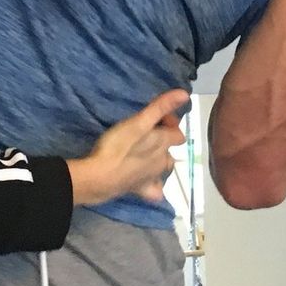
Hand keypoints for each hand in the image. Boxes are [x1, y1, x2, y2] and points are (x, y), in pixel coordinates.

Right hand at [69, 89, 189, 205]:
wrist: (100, 176)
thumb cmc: (118, 145)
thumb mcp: (138, 121)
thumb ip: (161, 107)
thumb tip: (185, 94)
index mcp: (163, 144)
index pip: (177, 134)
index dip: (169, 125)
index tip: (155, 118)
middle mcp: (162, 162)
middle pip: (170, 152)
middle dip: (162, 143)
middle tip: (144, 135)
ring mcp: (152, 178)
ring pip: (163, 169)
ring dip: (158, 161)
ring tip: (143, 154)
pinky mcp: (141, 191)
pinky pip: (155, 191)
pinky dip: (153, 186)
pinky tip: (146, 182)